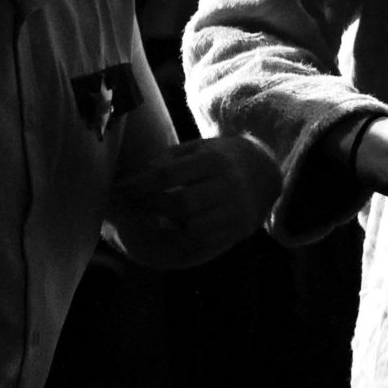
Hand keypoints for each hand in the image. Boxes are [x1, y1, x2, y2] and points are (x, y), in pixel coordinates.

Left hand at [109, 135, 278, 254]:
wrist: (266, 170)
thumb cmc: (222, 157)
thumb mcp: (199, 147)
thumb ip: (170, 159)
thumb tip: (141, 176)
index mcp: (214, 159)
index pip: (168, 175)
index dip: (139, 185)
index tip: (120, 190)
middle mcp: (228, 184)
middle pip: (181, 204)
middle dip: (153, 206)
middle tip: (138, 205)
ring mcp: (237, 209)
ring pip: (194, 226)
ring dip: (171, 224)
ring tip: (161, 216)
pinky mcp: (241, 227)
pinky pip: (207, 240)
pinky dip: (188, 237)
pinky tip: (179, 227)